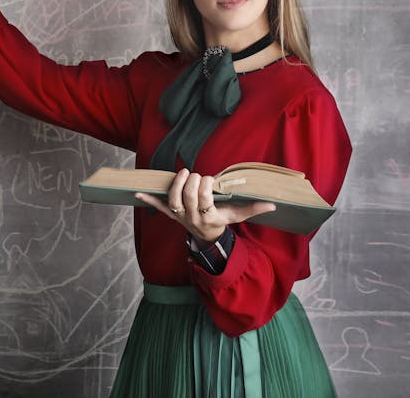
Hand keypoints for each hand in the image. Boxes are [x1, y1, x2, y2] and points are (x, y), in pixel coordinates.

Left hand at [135, 168, 276, 244]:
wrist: (206, 237)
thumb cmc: (222, 221)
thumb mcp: (237, 216)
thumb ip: (253, 209)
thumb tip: (272, 204)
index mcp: (209, 218)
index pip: (204, 201)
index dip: (205, 187)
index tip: (210, 179)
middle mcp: (192, 218)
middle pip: (187, 198)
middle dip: (192, 183)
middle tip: (198, 175)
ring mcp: (179, 216)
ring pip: (173, 200)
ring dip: (176, 184)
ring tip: (184, 172)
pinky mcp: (170, 213)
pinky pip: (158, 207)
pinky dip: (148, 200)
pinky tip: (137, 193)